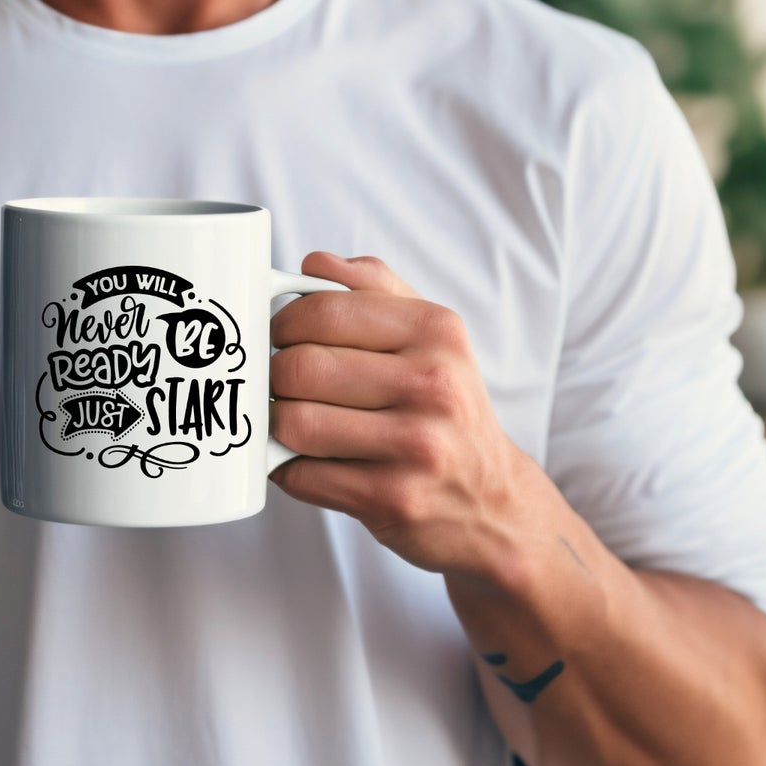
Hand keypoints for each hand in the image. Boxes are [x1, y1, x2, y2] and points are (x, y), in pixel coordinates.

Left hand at [268, 251, 532, 577]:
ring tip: (288, 419)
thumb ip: (372, 287)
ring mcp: (416, 446)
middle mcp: (434, 385)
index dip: (282, 322)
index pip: (324, 310)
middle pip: (301, 367)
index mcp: (436, 330)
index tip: (279, 336)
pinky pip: (302, 475)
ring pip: (294, 422)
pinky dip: (287, 468)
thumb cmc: (443, 406)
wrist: (492, 502)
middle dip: (273, 375)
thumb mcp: (428, 334)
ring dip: (275, 423)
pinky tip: (303, 460)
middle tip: (279, 382)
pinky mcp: (394, 500)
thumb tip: (314, 263)